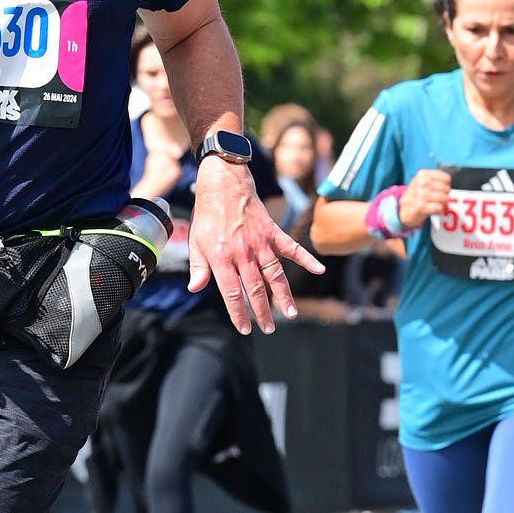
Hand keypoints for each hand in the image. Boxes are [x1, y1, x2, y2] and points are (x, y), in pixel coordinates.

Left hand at [188, 159, 325, 334]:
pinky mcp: (273, 232)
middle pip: (254, 289)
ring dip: (283, 296)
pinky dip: (306, 259)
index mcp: (221, 257)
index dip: (239, 313)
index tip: (245, 328)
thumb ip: (198, 266)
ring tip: (290, 314)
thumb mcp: (196, 240)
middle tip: (269, 329)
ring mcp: (260, 243)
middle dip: (262, 312)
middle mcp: (243, 253)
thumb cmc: (208, 214)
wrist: (224, 183)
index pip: (231, 293)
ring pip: (274, 275)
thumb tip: (195, 288)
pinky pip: (292, 248)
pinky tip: (319, 270)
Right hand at [399, 168, 451, 230]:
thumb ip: (436, 180)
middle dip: (444, 195)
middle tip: (436, 198)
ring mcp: (421, 195)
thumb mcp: (422, 182)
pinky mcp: (421, 207)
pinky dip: (438, 210)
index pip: (446, 178)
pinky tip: (431, 209)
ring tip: (434, 204)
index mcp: (422, 174)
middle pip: (446, 189)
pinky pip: (439, 207)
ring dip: (442, 204)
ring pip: (444, 198)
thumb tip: (450, 187)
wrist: (401, 210)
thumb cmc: (416, 195)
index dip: (445, 185)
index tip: (438, 190)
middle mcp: (421, 183)